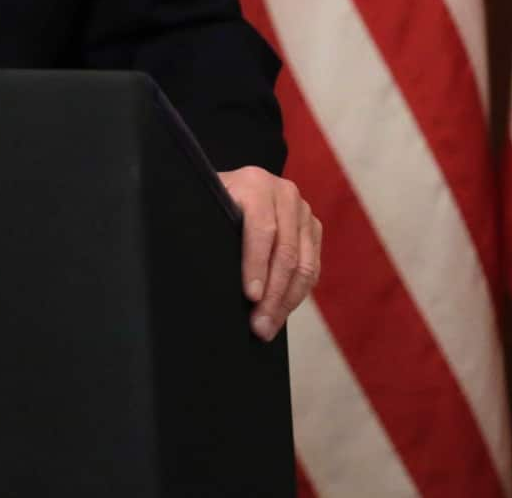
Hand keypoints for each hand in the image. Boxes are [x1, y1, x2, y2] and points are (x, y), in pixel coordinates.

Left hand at [217, 166, 320, 340]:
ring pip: (304, 265)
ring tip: (269, 326)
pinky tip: (281, 312)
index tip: (251, 296)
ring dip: (287, 301)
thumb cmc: (211, 201)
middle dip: (273, 294)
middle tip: (260, 325)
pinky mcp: (313, 229)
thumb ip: (204, 224)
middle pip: (286, 252)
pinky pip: (312, 268)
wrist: (231, 186)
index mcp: (255, 184)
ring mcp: (303, 212)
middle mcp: (285, 194)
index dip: (256, 265)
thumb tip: (198, 266)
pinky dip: (297, 294)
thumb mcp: (204, 205)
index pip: (261, 230)